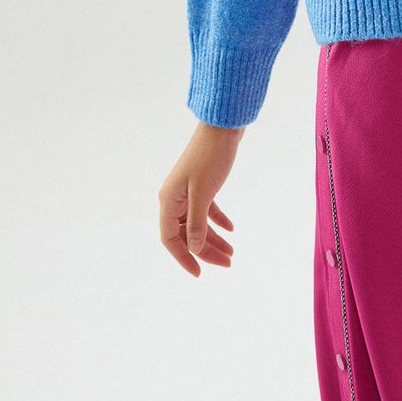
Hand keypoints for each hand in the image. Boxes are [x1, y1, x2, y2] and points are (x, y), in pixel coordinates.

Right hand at [159, 120, 244, 276]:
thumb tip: (193, 248)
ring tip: (233, 252)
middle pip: (187, 234)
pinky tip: (232, 230)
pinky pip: (207, 209)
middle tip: (228, 263)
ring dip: (214, 238)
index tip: (199, 274)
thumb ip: (196, 223)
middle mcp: (174, 197)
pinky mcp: (202, 183)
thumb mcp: (204, 193)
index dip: (183, 258)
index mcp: (168, 200)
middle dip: (206, 251)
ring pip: (198, 223)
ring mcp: (188, 190)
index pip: (170, 239)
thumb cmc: (211, 157)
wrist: (223, 126)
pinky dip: (218, 220)